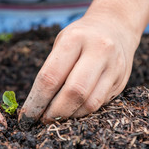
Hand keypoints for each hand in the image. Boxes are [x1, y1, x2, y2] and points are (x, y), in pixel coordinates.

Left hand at [19, 11, 139, 127]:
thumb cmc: (79, 39)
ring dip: (69, 116)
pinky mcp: (122, 81)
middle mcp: (98, 50)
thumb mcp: (61, 44)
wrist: (115, 27)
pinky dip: (82, 112)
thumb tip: (36, 108)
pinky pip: (100, 104)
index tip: (26, 116)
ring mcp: (114, 66)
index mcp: (75, 38)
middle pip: (74, 92)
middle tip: (43, 121)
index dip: (36, 101)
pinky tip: (72, 111)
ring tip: (57, 117)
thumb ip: (51, 71)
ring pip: (89, 103)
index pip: (50, 77)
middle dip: (55, 112)